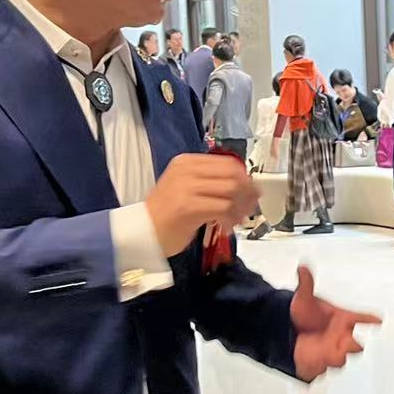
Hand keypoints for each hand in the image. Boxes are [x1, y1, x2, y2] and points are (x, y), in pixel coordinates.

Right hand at [145, 153, 260, 256]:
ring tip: (237, 220)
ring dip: (240, 208)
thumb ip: (212, 182)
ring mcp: (186, 186)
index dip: (246, 178)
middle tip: (249, 208)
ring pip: (231, 191)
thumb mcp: (187, 188)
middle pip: (233, 175)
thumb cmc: (167, 214)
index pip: (228, 163)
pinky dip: (230, 219)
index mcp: (187, 161)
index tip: (252, 193)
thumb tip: (246, 186)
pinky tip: (225, 227)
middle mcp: (187, 170)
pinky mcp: (188, 206)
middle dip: (247, 193)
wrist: (142, 232)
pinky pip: (223, 208)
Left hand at [290, 265, 381, 380]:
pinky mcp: (321, 364)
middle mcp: (342, 337)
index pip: (362, 319)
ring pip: (341, 358)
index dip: (370, 320)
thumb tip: (302, 267)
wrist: (289, 331)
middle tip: (355, 341)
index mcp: (344, 320)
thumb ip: (305, 285)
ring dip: (338, 356)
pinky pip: (323, 369)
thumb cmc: (304, 315)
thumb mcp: (303, 298)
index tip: (378, 319)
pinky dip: (320, 366)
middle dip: (355, 344)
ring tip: (334, 352)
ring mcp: (333, 352)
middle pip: (356, 343)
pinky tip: (317, 361)